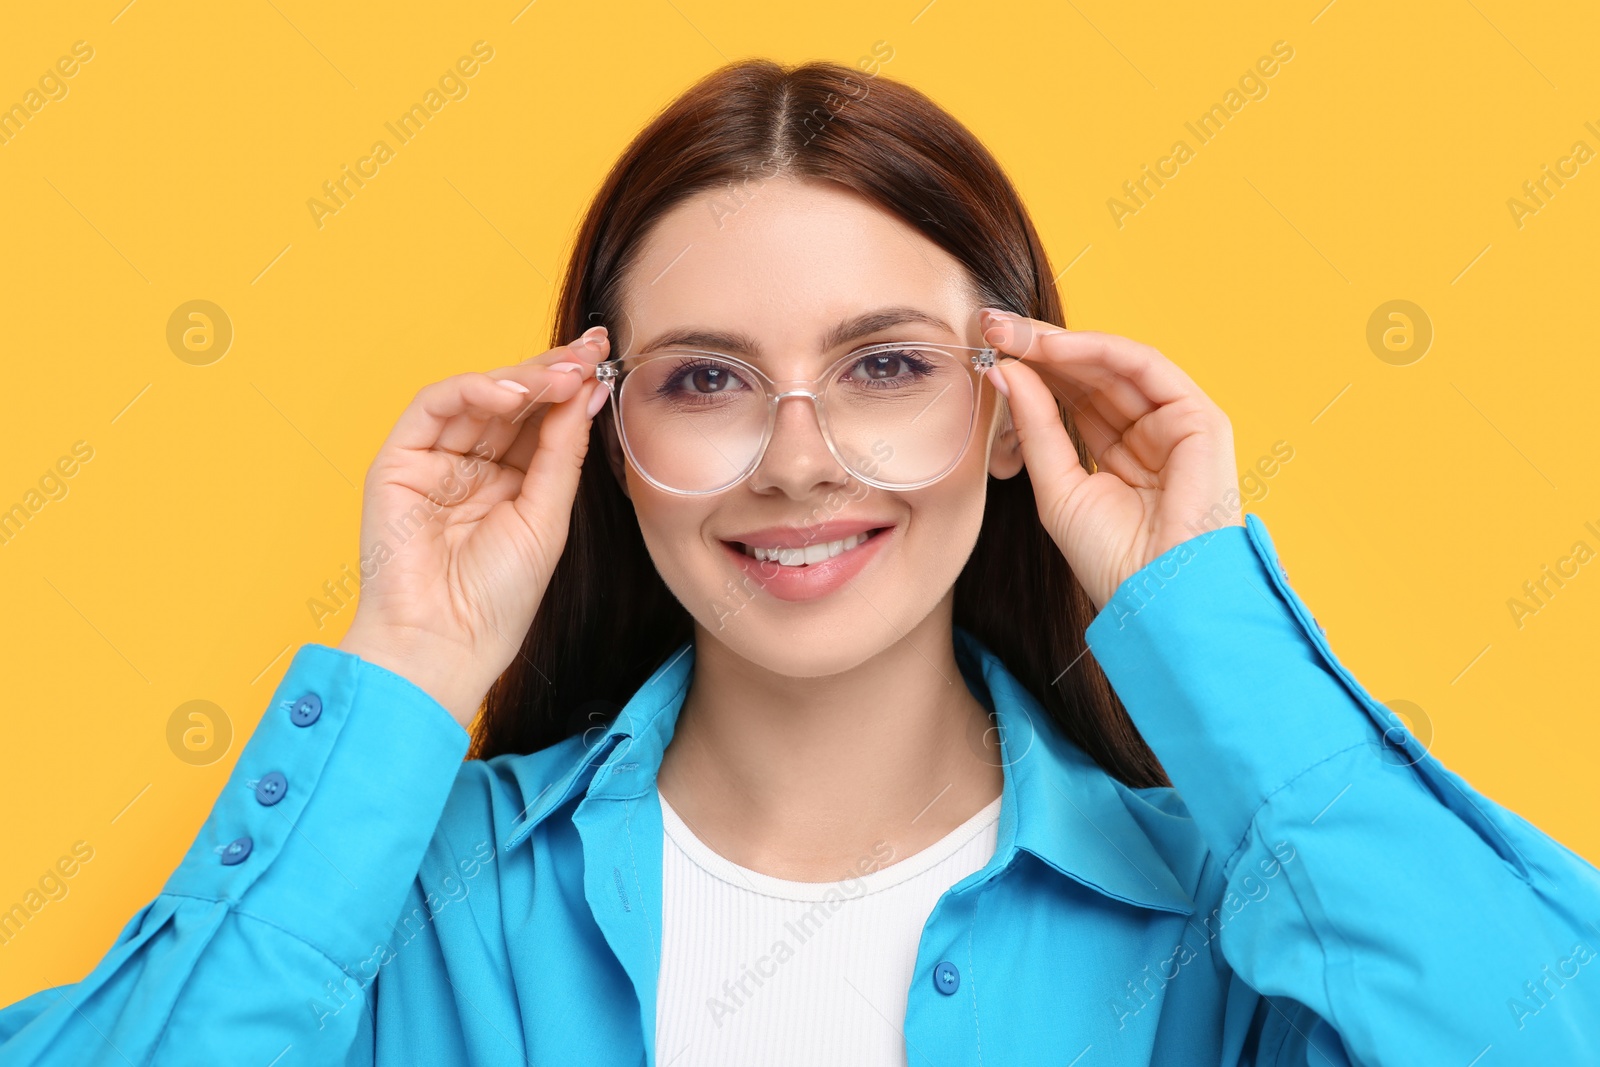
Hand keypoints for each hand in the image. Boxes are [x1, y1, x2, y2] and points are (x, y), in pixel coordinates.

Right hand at [337, 327, 611, 727]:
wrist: (446, 642)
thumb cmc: (498, 596)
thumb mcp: (547, 515)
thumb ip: (561, 450)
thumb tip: (587, 391)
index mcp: (512, 481)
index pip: (542, 418)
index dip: (571, 385)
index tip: (605, 356)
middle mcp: (473, 465)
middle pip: (513, 400)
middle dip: (552, 370)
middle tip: (590, 351)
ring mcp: (435, 460)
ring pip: (478, 396)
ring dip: (522, 378)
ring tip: (562, 374)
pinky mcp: (399, 460)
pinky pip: (434, 407)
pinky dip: (473, 391)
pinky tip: (511, 393)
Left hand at [979, 309, 1242, 612]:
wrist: (1156, 596)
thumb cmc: (1111, 558)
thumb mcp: (1057, 486)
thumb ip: (1035, 427)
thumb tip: (1003, 370)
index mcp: (1121, 454)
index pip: (1073, 397)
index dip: (1032, 369)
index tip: (985, 348)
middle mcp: (1151, 433)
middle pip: (1091, 375)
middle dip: (1040, 348)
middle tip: (992, 326)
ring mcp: (1177, 423)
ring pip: (1114, 364)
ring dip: (1061, 343)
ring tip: (1013, 333)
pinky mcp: (1200, 418)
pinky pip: (1144, 366)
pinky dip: (1098, 349)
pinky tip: (1053, 346)